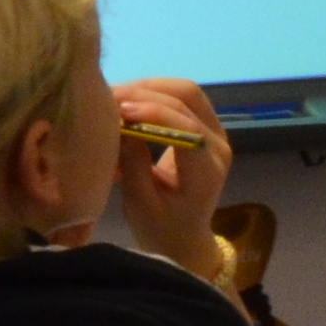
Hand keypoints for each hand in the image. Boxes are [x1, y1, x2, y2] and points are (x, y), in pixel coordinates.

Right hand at [107, 77, 232, 276]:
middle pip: (188, 99)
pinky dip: (153, 94)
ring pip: (186, 92)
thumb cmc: (159, 228)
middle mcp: (218, 145)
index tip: (117, 111)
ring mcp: (215, 132)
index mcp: (206, 171)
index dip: (154, 114)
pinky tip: (126, 101)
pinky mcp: (204, 127)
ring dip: (148, 88)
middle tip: (107, 97)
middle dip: (145, 93)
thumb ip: (133, 163)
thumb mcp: (139, 203)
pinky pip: (182, 99)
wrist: (182, 237)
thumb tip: (120, 124)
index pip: (187, 130)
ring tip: (112, 95)